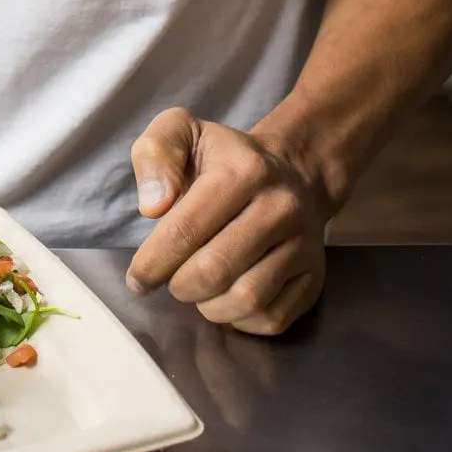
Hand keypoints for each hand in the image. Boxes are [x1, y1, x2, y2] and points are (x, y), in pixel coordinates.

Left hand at [124, 107, 329, 335]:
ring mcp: (303, 245)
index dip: (153, 261)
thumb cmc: (225, 158)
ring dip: (208, 306)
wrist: (294, 172)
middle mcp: (280, 207)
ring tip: (196, 288)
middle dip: (180, 285)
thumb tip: (152, 207)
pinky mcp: (314, 277)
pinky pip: (272, 318)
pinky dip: (239, 319)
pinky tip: (226, 297)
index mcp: (244, 170)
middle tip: (169, 280)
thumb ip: (155, 153)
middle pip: (216, 270)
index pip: (186, 229)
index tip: (137, 278)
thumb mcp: (183, 132)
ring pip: (247, 299)